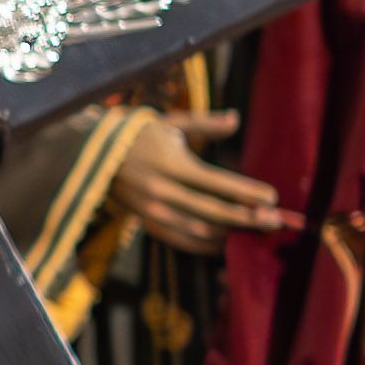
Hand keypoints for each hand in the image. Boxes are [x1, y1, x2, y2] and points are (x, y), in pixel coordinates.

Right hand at [119, 108, 291, 252]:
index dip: (245, 192)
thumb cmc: (136, 134)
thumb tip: (235, 119)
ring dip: (230, 233)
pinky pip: (180, 240)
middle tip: (275, 221)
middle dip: (246, 217)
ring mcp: (152, 210)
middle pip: (212, 210)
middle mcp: (161, 190)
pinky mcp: (146, 223)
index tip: (272, 197)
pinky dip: (205, 245)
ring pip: (198, 229)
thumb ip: (204, 124)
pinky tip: (225, 245)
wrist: (88, 156)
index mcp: (170, 163)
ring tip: (256, 233)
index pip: (215, 182)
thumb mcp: (169, 123)